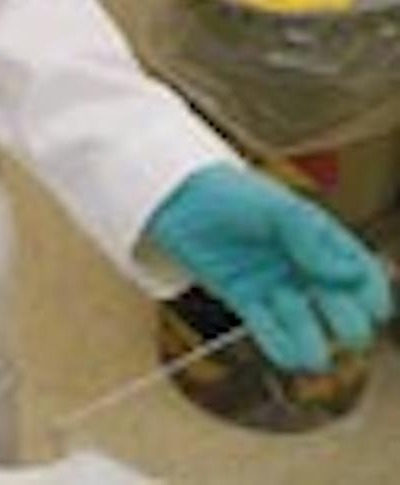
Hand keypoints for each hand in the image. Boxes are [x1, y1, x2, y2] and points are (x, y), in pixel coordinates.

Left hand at [147, 164, 392, 371]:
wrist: (181, 199)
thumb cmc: (234, 196)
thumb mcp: (276, 208)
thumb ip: (310, 237)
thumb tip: (348, 274)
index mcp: (321, 241)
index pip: (360, 272)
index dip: (373, 292)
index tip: (375, 311)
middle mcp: (303, 268)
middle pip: (339, 305)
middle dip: (348, 323)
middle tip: (349, 335)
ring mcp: (276, 286)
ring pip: (306, 325)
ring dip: (313, 343)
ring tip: (314, 358)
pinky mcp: (246, 301)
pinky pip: (269, 331)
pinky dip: (281, 347)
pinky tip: (289, 357)